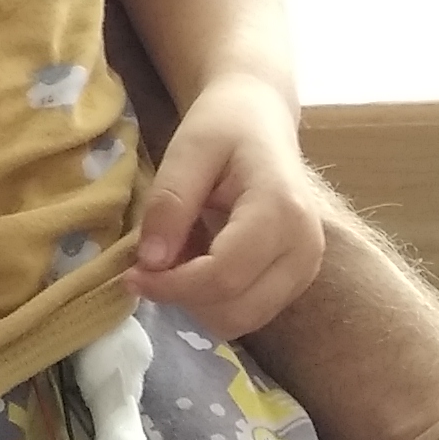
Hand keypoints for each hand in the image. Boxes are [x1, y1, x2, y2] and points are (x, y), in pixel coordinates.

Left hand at [126, 76, 323, 336]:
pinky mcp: (297, 279)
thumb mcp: (187, 151)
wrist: (261, 119)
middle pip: (236, 311)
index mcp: (281, 211)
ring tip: (179, 255)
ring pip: (243, 320)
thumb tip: (150, 263)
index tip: (131, 275)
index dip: (171, 286)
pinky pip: (249, 310)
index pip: (223, 276)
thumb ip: (169, 205)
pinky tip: (200, 259)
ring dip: (199, 301)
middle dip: (184, 298)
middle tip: (149, 267)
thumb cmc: (224, 127)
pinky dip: (215, 298)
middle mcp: (305, 249)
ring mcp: (307, 268)